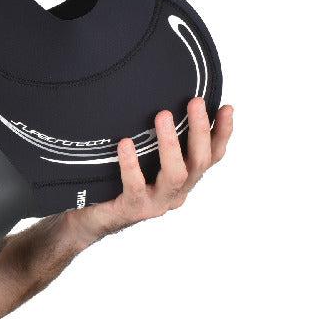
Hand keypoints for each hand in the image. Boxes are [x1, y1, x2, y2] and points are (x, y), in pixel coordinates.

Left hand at [68, 98, 233, 245]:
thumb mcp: (144, 159)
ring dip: (171, 144)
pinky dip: (131, 163)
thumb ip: (159, 140)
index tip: (226, 107)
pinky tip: (125, 143)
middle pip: (200, 162)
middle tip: (195, 102)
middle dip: (200, 130)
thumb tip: (164, 100)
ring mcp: (157, 203)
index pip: (212, 156)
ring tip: (163, 115)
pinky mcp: (134, 209)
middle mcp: (176, 192)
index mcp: (185, 179)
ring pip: (175, 175)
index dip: (223, 134)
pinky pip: (136, 186)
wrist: (93, 217)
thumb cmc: (118, 182)